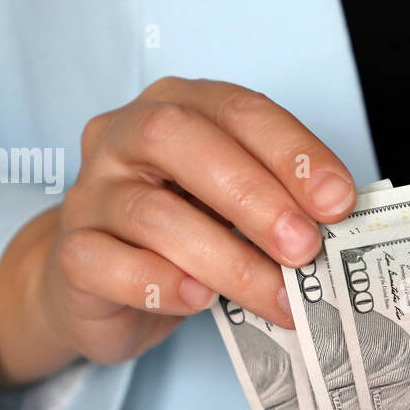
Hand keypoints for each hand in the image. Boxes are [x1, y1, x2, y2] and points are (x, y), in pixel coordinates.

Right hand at [0, 77, 356, 385]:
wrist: (100, 282)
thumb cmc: (186, 232)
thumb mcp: (238, 207)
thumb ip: (280, 204)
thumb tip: (339, 228)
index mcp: (179, 107)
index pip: (239, 109)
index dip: (292, 152)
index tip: (339, 201)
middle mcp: (123, 136)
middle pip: (180, 140)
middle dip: (255, 196)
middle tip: (305, 248)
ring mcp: (90, 193)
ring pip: (151, 212)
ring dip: (226, 259)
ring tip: (278, 297)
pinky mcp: (70, 253)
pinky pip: (105, 263)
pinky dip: (158, 283)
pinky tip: (199, 302)